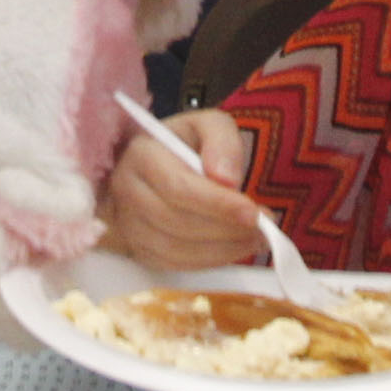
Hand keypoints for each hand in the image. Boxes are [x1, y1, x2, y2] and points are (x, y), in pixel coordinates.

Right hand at [100, 110, 265, 269]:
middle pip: (177, 222)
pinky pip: (175, 265)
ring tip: (256, 238)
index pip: (178, 188)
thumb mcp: (210, 125)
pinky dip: (209, 261)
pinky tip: (233, 247)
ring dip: (223, 250)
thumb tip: (226, 179)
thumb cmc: (187, 143)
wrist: (164, 163)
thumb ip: (222, 141)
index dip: (217, 204)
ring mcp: (128, 224)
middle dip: (226, 229)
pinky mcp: (137, 249)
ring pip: (176, 250)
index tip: (253, 213)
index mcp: (141, 155)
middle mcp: (126, 191)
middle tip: (265, 229)